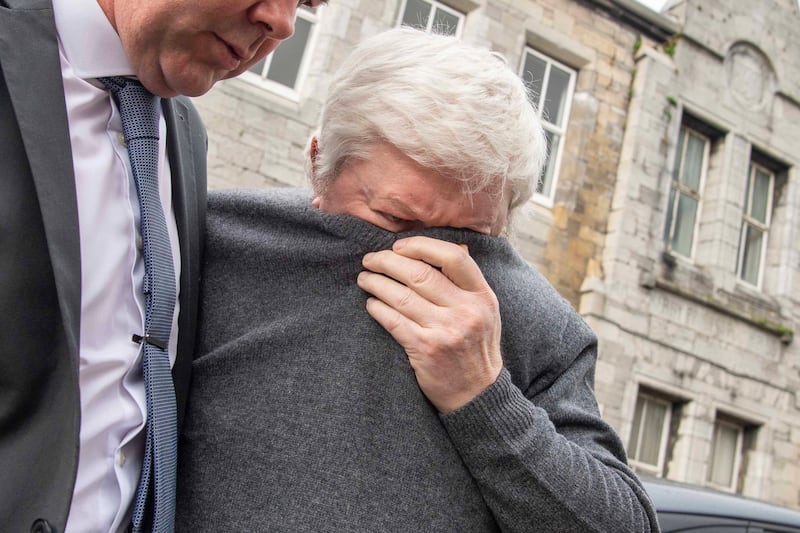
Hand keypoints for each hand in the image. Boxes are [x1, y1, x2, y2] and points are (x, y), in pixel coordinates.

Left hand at [357, 236, 502, 412]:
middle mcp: (466, 310)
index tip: (398, 246)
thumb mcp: (485, 312)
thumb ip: (467, 283)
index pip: (454, 257)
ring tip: (364, 278)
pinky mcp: (426, 349)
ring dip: (376, 283)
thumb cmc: (476, 348)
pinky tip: (371, 304)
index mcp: (482, 296)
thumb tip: (444, 247)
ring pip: (401, 295)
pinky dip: (377, 309)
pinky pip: (393, 321)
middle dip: (388, 261)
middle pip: (420, 273)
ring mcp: (446, 331)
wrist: (477, 395)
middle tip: (370, 259)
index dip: (421, 246)